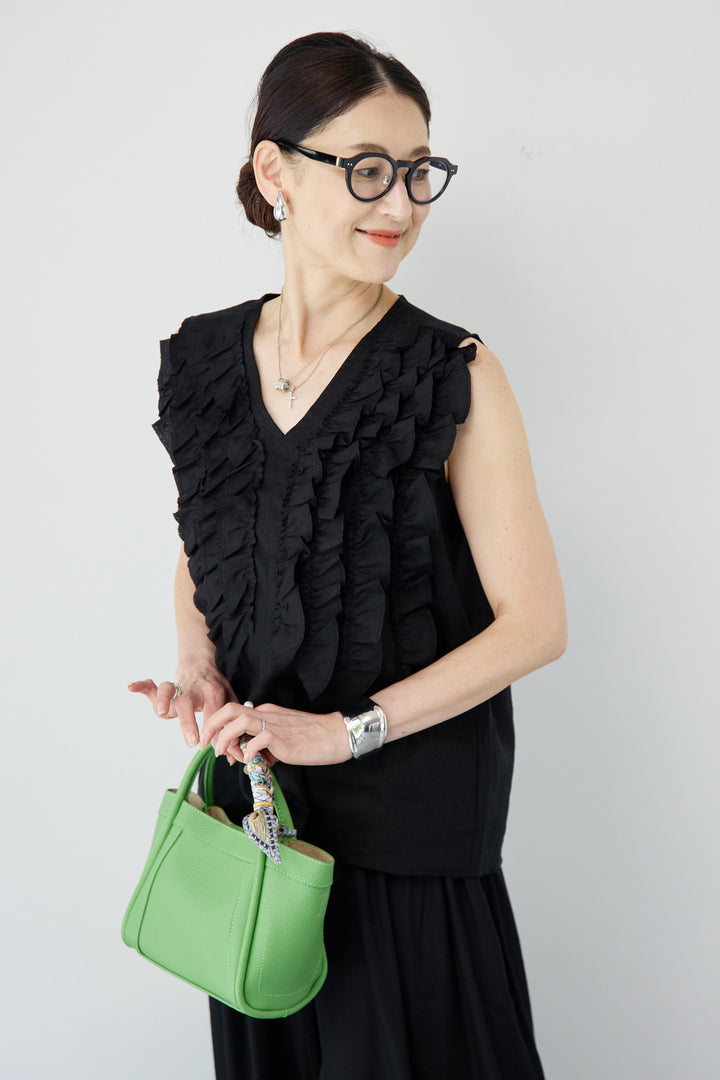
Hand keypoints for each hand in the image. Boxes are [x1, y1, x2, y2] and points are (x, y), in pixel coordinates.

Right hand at [128, 667, 236, 752]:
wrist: (202, 666)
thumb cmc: (216, 690)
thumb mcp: (229, 701)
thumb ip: (230, 728)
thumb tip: (232, 759)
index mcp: (212, 691)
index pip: (213, 711)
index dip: (214, 730)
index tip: (215, 748)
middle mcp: (194, 689)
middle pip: (189, 702)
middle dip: (189, 722)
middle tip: (192, 742)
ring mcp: (178, 687)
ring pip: (169, 690)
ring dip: (163, 699)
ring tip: (161, 711)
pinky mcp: (165, 688)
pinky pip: (151, 685)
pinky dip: (141, 686)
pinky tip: (131, 687)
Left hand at [200, 702, 350, 767]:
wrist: (336, 735)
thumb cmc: (313, 738)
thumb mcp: (283, 739)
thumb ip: (264, 746)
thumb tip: (249, 759)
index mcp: (266, 712)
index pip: (234, 712)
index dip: (218, 726)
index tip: (212, 742)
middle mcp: (266, 714)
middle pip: (229, 710)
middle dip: (212, 726)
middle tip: (206, 745)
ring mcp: (273, 724)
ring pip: (237, 721)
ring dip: (226, 738)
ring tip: (225, 755)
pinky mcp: (280, 737)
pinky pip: (255, 741)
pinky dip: (247, 752)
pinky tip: (253, 761)